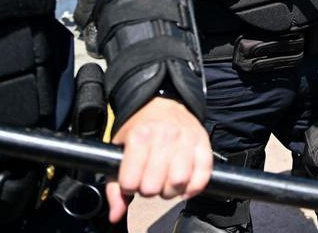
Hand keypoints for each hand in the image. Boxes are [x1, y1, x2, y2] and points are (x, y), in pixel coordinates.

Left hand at [105, 97, 211, 224]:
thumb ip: (114, 187)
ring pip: (179, 181)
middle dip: (150, 190)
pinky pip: (204, 173)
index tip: (132, 179)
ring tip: (166, 181)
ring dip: (171, 190)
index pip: (130, 182)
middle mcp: (164, 135)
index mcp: (139, 136)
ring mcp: (186, 138)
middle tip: (150, 180)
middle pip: (154, 186)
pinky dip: (195, 187)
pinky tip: (185, 186)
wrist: (162, 103)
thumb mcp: (118, 151)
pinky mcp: (203, 141)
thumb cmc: (139, 130)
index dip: (129, 187)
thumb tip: (116, 215)